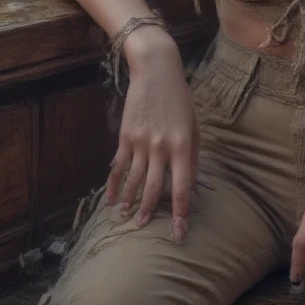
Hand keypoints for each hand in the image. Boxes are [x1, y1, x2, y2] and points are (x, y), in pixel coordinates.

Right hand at [106, 27, 197, 242]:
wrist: (156, 71)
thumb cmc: (180, 99)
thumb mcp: (193, 126)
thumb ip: (191, 156)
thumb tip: (189, 184)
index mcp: (182, 146)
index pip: (181, 187)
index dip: (179, 213)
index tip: (178, 233)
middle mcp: (161, 147)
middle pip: (153, 188)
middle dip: (148, 211)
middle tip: (143, 228)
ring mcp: (141, 142)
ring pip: (133, 180)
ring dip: (129, 202)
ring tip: (126, 219)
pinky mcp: (125, 136)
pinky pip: (119, 166)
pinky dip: (114, 185)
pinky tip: (110, 200)